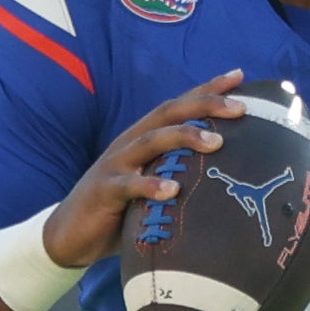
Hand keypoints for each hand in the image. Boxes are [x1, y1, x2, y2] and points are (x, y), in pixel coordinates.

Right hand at [37, 72, 250, 272]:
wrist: (70, 235)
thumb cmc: (121, 211)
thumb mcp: (154, 187)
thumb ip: (180, 176)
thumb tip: (229, 182)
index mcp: (145, 138)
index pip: (179, 106)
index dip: (207, 89)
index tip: (239, 76)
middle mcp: (130, 143)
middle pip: (169, 114)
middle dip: (205, 106)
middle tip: (240, 107)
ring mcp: (115, 165)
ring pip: (151, 141)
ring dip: (184, 138)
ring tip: (216, 143)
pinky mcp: (103, 191)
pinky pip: (127, 185)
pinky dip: (149, 187)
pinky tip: (172, 191)